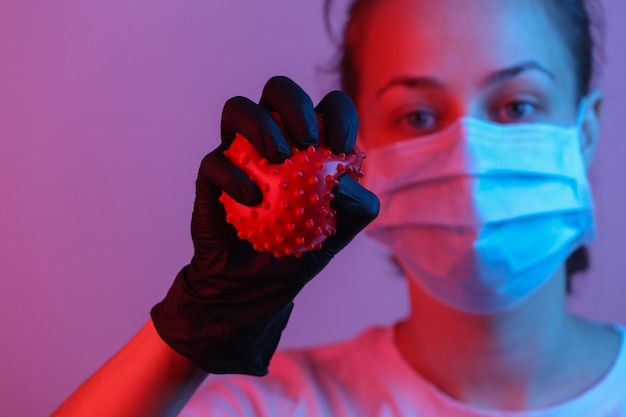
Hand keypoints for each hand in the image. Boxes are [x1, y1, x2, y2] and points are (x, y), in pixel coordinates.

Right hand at [151, 76, 378, 375]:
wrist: (257, 284)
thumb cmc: (302, 249)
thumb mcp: (342, 233)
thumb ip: (357, 206)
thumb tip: (347, 179)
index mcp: (309, 138)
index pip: (327, 107)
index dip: (339, 114)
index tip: (343, 147)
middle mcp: (272, 134)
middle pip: (278, 90)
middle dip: (294, 104)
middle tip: (308, 140)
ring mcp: (238, 150)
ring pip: (238, 109)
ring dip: (260, 125)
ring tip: (278, 157)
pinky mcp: (211, 172)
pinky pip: (215, 161)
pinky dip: (233, 176)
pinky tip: (252, 199)